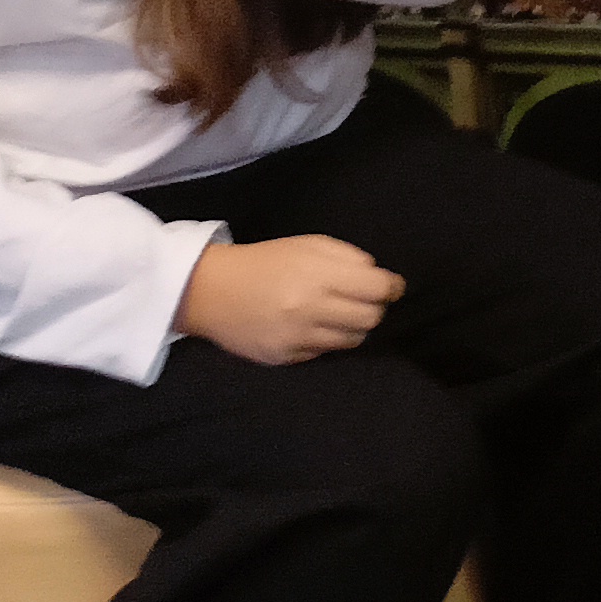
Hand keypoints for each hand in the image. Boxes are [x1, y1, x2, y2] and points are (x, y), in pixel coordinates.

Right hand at [178, 233, 401, 363]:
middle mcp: (310, 308)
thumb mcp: (308, 244)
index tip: (390, 286)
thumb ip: (348, 257)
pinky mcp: (284, 357)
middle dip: (373, 307)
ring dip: (353, 326)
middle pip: (371, 318)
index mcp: (318, 275)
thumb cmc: (265, 262)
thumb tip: (379, 276)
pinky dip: (325, 340)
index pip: (378, 288)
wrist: (209, 290)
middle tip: (361, 300)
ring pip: (353, 340)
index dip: (391, 287)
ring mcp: (297, 337)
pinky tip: (311, 326)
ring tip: (336, 313)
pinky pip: (324, 353)